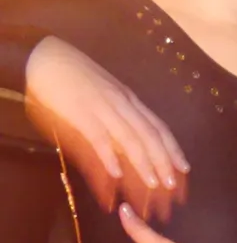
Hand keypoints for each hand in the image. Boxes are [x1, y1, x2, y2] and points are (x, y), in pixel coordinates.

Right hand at [25, 37, 188, 215]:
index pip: (159, 127)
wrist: (44, 56)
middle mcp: (122, 103)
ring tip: (154, 185)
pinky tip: (116, 173)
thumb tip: (122, 144)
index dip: (173, 149)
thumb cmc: (73, 77)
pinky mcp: (80, 112)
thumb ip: (114, 116)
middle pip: (150, 136)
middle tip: (173, 186)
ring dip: (144, 163)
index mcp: (129, 100)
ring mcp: (103, 107)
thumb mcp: (103, 94)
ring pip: (131, 138)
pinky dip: (109, 155)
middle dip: (164, 162)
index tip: (184, 169)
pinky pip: (98, 136)